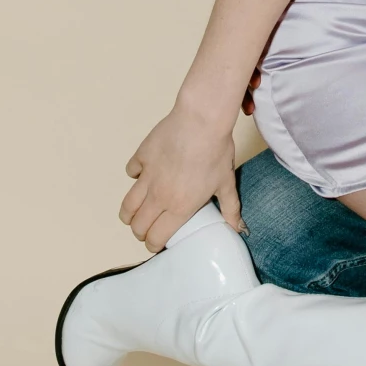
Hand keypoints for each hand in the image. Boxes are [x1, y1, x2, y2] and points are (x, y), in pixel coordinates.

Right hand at [120, 103, 242, 250]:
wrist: (201, 121)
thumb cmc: (216, 152)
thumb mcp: (226, 183)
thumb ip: (230, 209)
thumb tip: (238, 228)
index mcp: (179, 208)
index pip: (156, 237)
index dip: (154, 244)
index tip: (157, 242)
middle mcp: (158, 196)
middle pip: (137, 226)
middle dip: (140, 232)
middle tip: (146, 229)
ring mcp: (147, 177)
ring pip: (127, 205)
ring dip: (129, 213)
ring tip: (134, 212)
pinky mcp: (141, 157)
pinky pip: (131, 171)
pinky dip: (135, 175)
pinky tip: (143, 172)